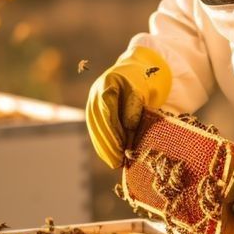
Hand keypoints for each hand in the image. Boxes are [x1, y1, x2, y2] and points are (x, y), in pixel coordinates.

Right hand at [85, 46, 170, 167]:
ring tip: (114, 162)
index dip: (113, 133)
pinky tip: (108, 156)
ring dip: (103, 147)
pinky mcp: (93, 111)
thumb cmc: (140, 81)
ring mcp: (92, 102)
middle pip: (99, 123)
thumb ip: (134, 106)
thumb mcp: (141, 90)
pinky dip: (101, 144)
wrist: (133, 71)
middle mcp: (95, 93)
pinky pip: (95, 129)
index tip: (121, 148)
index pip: (107, 113)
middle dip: (108, 144)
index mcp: (107, 85)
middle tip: (117, 162)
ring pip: (95, 128)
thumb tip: (129, 127)